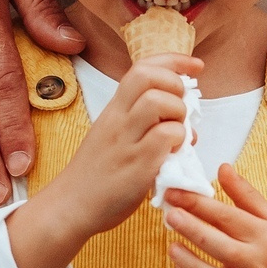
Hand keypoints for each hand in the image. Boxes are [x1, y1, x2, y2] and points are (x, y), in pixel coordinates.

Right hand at [5, 56, 191, 267]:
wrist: (70, 207)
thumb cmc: (96, 175)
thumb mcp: (112, 136)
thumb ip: (141, 123)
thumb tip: (183, 119)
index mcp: (113, 110)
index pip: (142, 68)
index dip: (174, 60)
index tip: (195, 66)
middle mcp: (117, 119)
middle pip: (149, 76)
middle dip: (176, 86)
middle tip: (180, 112)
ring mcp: (126, 141)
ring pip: (159, 103)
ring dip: (178, 115)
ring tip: (177, 136)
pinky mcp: (137, 166)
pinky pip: (166, 137)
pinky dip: (179, 142)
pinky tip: (174, 156)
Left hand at [163, 165, 266, 267]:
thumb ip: (245, 194)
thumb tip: (222, 167)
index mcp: (265, 236)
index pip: (228, 217)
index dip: (198, 203)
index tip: (175, 192)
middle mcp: (256, 263)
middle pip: (220, 247)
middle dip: (192, 229)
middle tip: (170, 214)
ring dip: (189, 264)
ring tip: (171, 246)